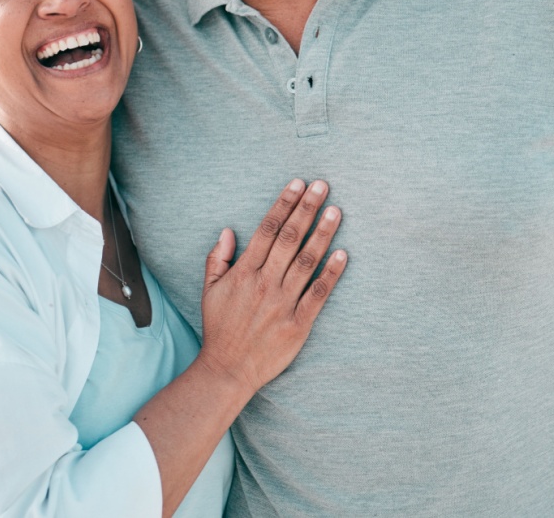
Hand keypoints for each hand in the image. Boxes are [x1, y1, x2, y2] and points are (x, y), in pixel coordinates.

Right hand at [193, 179, 347, 394]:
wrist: (228, 370)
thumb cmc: (220, 328)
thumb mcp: (209, 291)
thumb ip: (217, 259)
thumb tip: (228, 231)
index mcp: (243, 273)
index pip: (267, 230)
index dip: (284, 204)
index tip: (298, 184)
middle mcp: (264, 284)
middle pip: (289, 239)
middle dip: (307, 209)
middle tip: (322, 186)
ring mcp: (283, 303)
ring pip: (307, 261)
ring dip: (322, 234)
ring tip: (336, 211)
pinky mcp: (299, 324)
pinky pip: (319, 293)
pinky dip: (332, 273)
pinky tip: (343, 254)